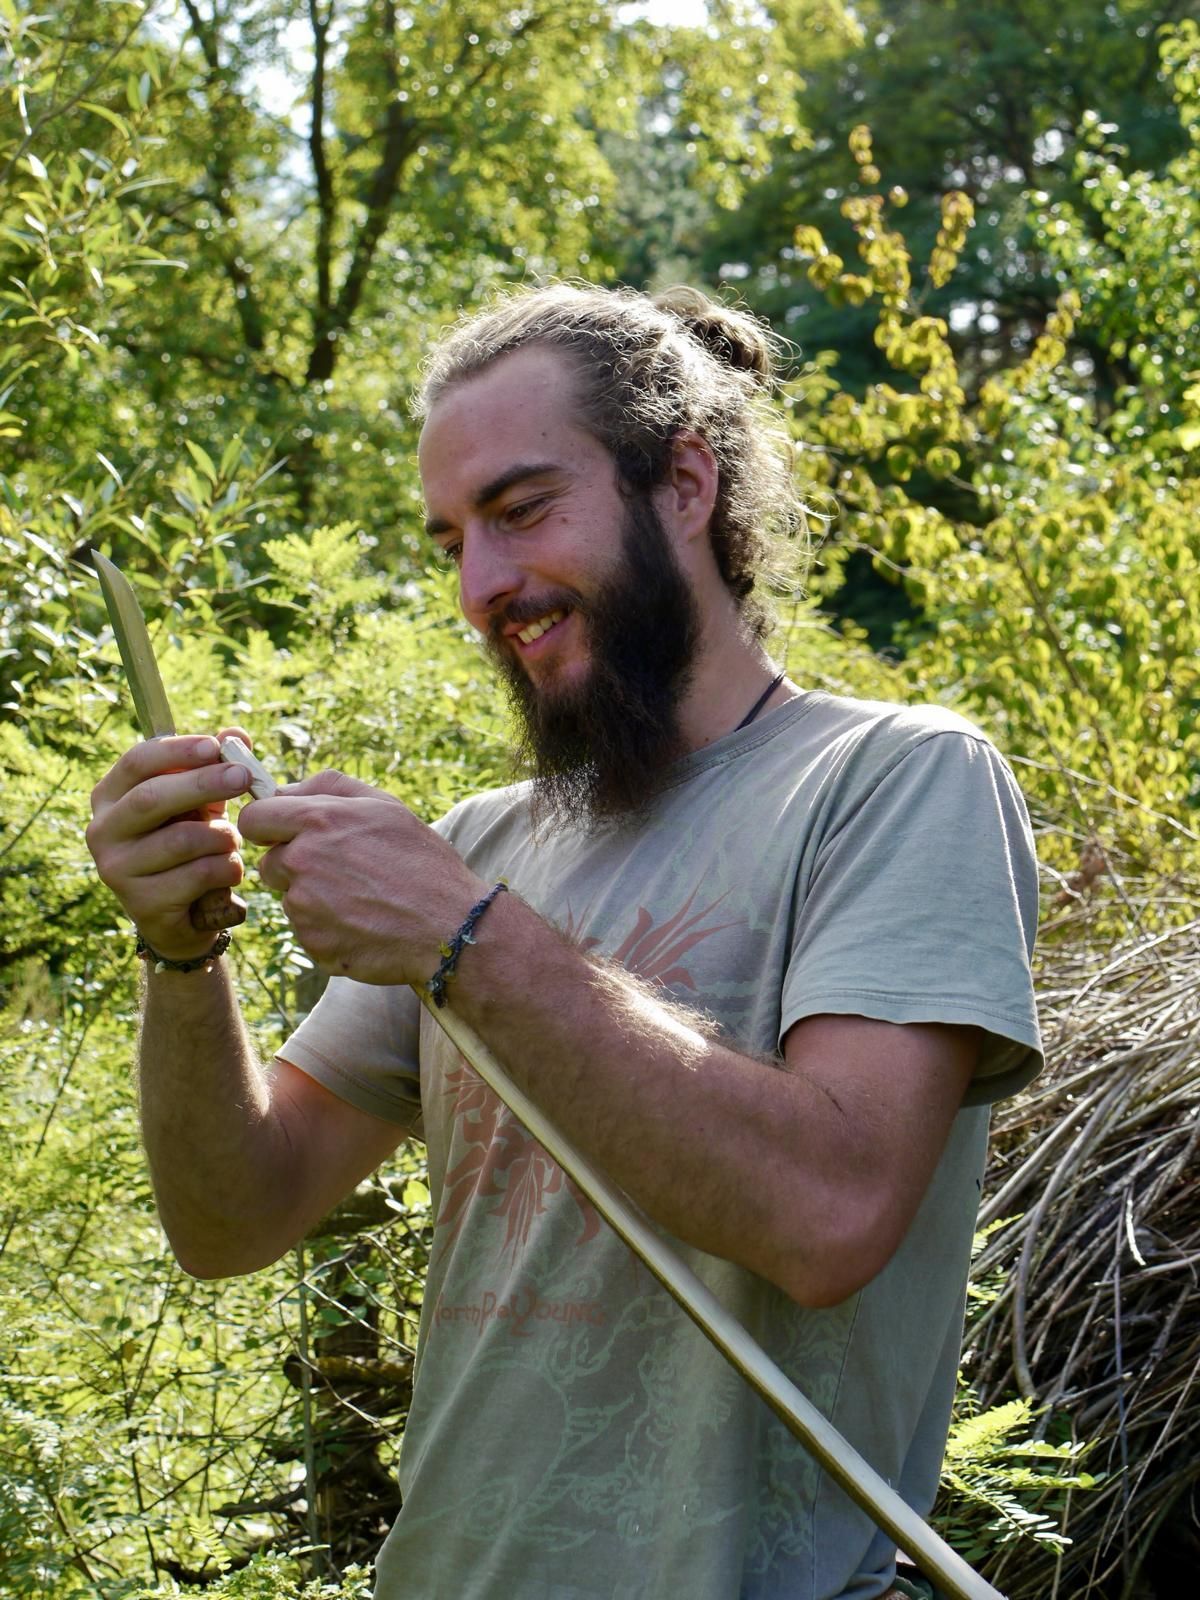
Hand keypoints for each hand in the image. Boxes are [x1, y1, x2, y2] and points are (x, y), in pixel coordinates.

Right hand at [86, 729, 255, 960]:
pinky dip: (226, 869)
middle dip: (203, 784)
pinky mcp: (141, 903)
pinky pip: (198, 874)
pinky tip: (229, 872)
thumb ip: (215, 766)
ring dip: (222, 837)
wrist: (184, 917)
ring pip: (182, 839)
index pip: (137, 761)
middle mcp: (102, 831)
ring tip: (232, 842)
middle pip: (152, 797)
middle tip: (243, 778)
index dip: (178, 750)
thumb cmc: (191, 846)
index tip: (216, 746)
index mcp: (110, 796)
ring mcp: (116, 869)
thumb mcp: (202, 802)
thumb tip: (236, 734)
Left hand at [238, 769, 483, 985]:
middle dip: (295, 865)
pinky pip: (307, 930)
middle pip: (270, 863)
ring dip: (314, 897)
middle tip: (342, 870)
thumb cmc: (422, 861)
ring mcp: (304, 907)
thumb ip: (329, 787)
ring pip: (290, 898)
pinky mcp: (312, 942)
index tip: (285, 833)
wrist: (450, 926)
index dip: (268, 826)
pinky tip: (364, 922)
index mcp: (318, 821)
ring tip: (361, 898)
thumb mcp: (386, 806)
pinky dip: (328, 928)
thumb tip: (284, 790)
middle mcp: (302, 862)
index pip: (254, 819)